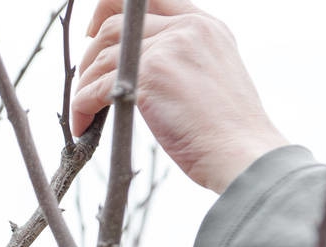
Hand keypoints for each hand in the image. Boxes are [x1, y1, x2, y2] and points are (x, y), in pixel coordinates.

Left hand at [72, 0, 287, 192]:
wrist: (243, 154)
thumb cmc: (228, 132)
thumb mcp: (213, 76)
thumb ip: (185, 59)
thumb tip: (144, 67)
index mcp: (203, 25)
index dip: (111, 9)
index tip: (94, 32)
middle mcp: (186, 29)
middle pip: (116, 26)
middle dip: (91, 55)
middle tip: (86, 83)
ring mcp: (167, 49)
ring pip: (101, 58)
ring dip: (85, 86)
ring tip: (84, 112)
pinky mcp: (149, 78)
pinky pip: (95, 88)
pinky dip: (81, 107)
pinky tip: (83, 125)